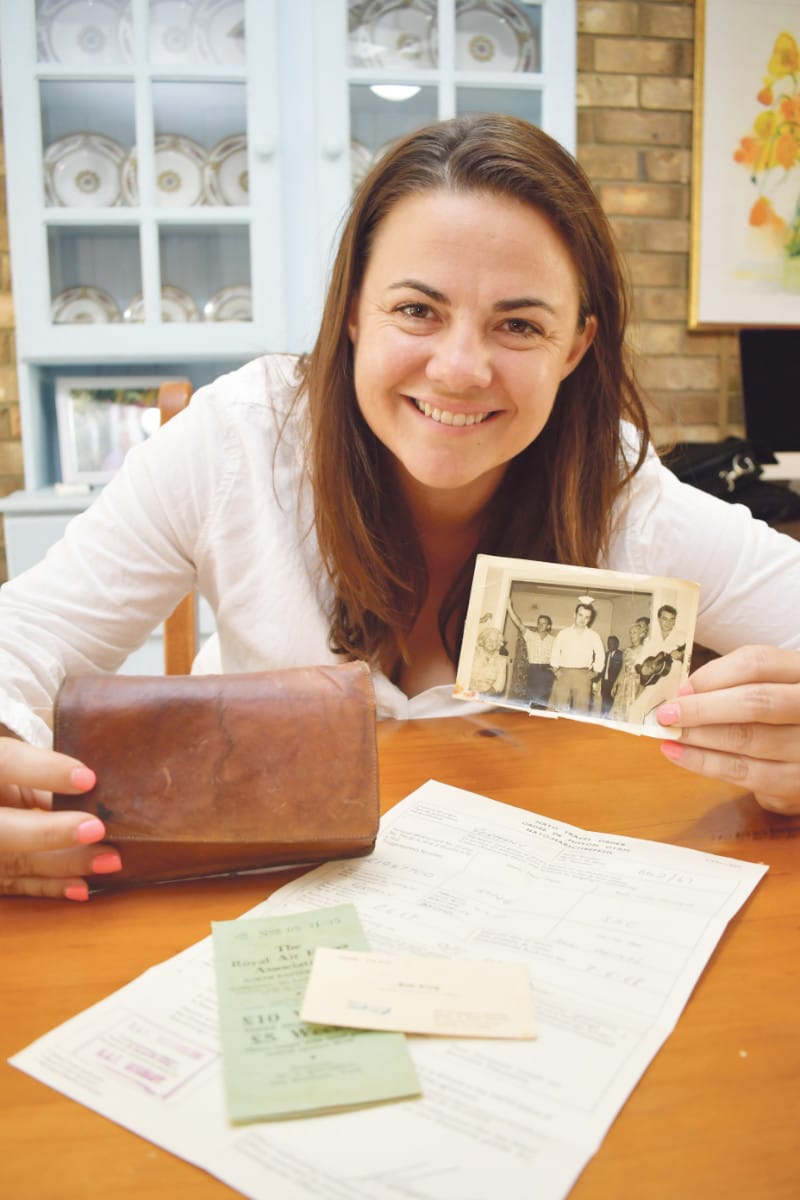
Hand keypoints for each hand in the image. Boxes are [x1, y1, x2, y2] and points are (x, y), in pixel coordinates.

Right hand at [0, 736, 121, 898]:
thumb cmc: (6, 777)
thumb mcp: (14, 765)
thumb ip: (42, 774)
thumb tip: (94, 789)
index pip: (5, 762)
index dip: (43, 770)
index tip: (88, 779)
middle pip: (2, 829)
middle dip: (49, 833)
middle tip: (97, 829)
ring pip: (12, 863)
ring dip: (62, 865)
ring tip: (108, 860)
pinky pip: (13, 885)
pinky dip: (49, 887)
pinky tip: (82, 887)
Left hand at [656, 645, 799, 812]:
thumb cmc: (777, 714)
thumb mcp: (767, 685)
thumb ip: (733, 682)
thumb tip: (684, 693)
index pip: (758, 663)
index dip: (714, 675)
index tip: (681, 689)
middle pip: (755, 702)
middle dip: (702, 708)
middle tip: (666, 714)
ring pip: (748, 738)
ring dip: (699, 737)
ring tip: (668, 734)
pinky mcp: (796, 781)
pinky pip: (746, 773)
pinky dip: (706, 763)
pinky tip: (679, 755)